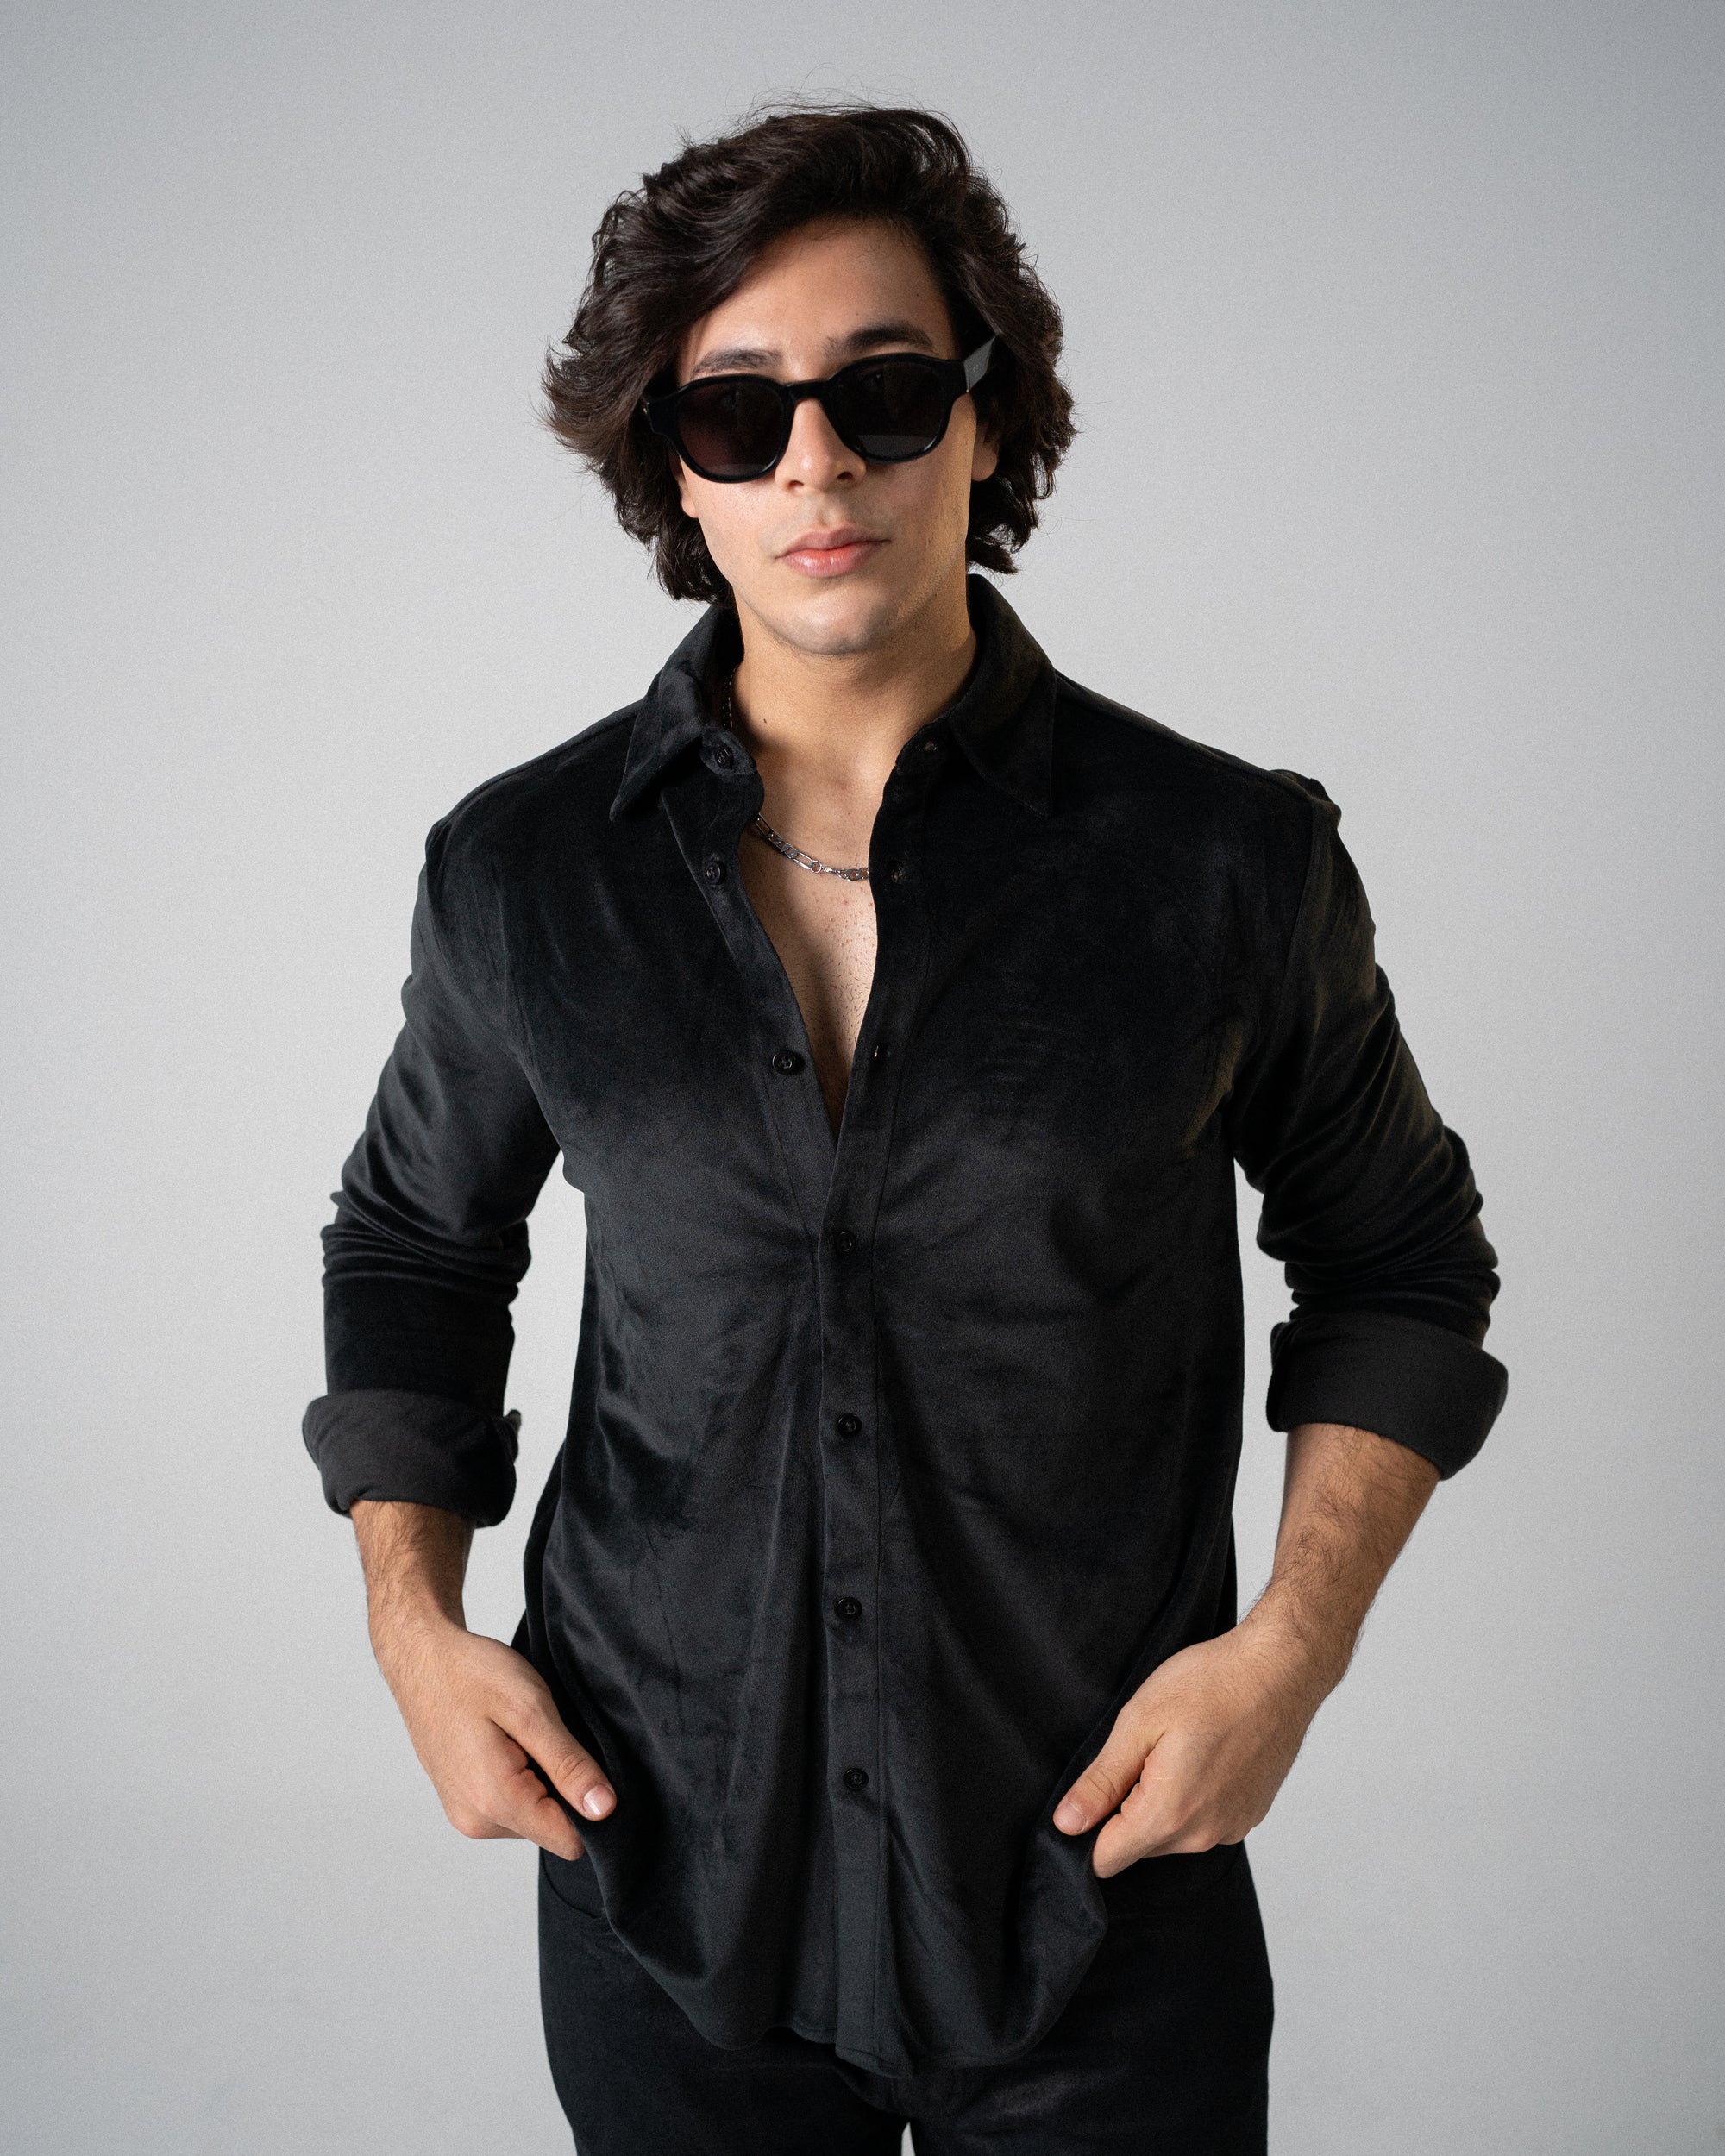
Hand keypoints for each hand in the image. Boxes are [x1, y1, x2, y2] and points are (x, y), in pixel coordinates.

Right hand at [373, 1614, 615, 1861]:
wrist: (422, 1659)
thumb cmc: (471, 1674)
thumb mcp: (530, 1710)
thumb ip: (568, 1764)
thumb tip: (604, 1810)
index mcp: (496, 1801)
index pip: (569, 1841)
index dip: (593, 1808)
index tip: (588, 1764)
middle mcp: (477, 1821)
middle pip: (553, 1830)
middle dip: (565, 1789)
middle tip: (550, 1738)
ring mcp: (467, 1815)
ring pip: (534, 1818)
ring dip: (543, 1782)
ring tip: (527, 1736)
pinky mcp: (464, 1803)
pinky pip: (512, 1807)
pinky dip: (524, 1779)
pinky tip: (512, 1742)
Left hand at [1051, 1616, 1326, 1877]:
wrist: (1281, 1669)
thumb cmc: (1212, 1684)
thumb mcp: (1139, 1721)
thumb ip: (1101, 1781)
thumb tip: (1067, 1823)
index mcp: (1169, 1815)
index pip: (1106, 1859)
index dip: (1089, 1827)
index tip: (1098, 1787)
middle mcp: (1203, 1835)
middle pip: (1138, 1845)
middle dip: (1127, 1808)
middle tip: (1143, 1751)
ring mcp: (1232, 1828)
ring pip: (1171, 1834)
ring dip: (1161, 1802)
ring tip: (1176, 1746)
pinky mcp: (1249, 1816)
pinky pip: (1202, 1822)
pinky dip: (1193, 1797)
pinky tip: (1203, 1753)